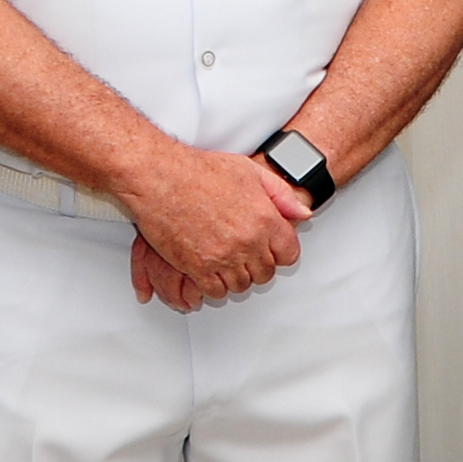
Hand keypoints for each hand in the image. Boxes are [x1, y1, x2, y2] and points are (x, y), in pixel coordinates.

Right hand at [117, 145, 306, 300]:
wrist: (160, 177)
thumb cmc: (199, 171)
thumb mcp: (251, 172)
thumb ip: (281, 195)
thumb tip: (302, 214)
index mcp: (265, 219)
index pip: (289, 254)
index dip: (280, 254)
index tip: (272, 252)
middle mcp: (247, 241)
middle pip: (265, 273)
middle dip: (258, 267)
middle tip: (247, 258)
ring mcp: (223, 256)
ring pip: (241, 284)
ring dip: (236, 278)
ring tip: (228, 266)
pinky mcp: (197, 267)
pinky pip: (215, 290)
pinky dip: (215, 287)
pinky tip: (211, 275)